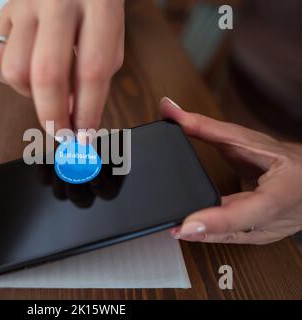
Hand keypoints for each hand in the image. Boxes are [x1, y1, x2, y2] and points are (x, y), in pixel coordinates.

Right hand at [0, 0, 124, 131]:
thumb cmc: (93, 5)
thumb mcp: (110, 34)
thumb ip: (95, 75)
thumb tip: (75, 117)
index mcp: (98, 5)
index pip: (92, 70)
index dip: (87, 111)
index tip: (84, 136)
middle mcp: (58, 2)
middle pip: (47, 74)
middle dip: (53, 116)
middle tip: (61, 134)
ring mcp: (25, 5)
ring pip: (14, 70)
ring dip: (31, 94)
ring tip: (46, 88)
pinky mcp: (3, 12)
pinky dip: (9, 78)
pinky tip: (27, 70)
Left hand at [160, 97, 301, 244]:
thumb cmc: (291, 163)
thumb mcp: (250, 140)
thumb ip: (206, 128)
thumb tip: (169, 109)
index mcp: (277, 196)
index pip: (244, 212)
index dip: (215, 220)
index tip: (188, 225)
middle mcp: (270, 221)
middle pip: (229, 230)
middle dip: (197, 228)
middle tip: (169, 226)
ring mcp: (263, 234)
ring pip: (226, 238)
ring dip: (198, 234)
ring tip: (171, 227)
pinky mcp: (254, 237)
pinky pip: (226, 237)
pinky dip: (206, 232)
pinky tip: (187, 229)